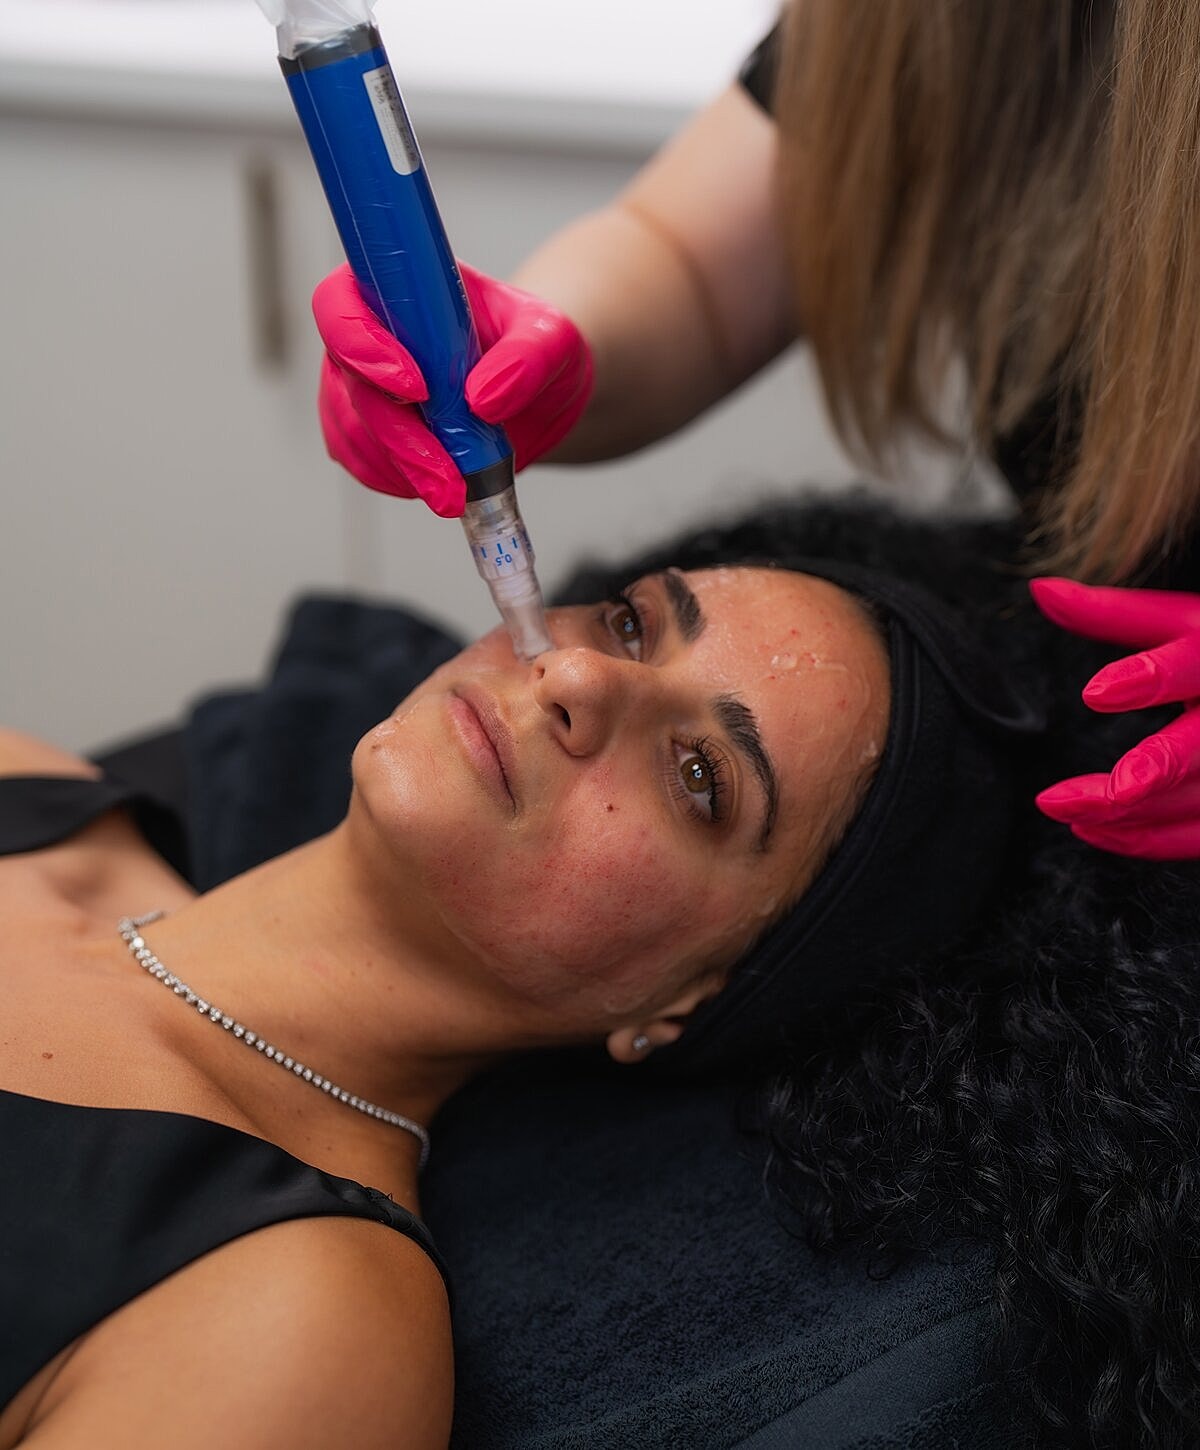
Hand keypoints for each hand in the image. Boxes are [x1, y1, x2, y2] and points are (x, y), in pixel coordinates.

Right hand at [313, 262, 593, 517]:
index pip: (341, 304)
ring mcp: (358, 388)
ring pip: (352, 434)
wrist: (537, 391)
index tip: (416, 387)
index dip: (361, 344)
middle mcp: (365, 335)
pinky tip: (442, 487)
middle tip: (449, 480)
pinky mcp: (366, 435)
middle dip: (399, 440)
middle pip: (349, 386)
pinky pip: (363, 465)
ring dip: (402, 470)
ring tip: (457, 492)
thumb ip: (527, 358)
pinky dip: (400, 483)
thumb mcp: (552, 338)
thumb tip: (483, 398)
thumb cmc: (535, 346)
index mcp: (395, 287)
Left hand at [1030, 578, 1199, 857]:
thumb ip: (1111, 613)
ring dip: (1125, 817)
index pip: (1195, 665)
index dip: (1150, 678)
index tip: (1097, 691)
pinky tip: (1095, 831)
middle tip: (1063, 797)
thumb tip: (1040, 589)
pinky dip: (1146, 841)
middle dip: (1139, 775)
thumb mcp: (1182, 622)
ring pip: (1195, 804)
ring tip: (1064, 809)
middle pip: (1195, 753)